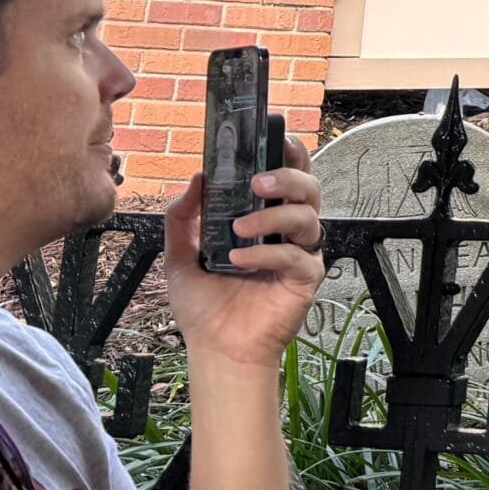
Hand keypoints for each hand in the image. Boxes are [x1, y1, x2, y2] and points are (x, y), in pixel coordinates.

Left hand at [164, 138, 324, 371]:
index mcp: (264, 217)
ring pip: (307, 215)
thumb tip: (196, 177)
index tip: (274, 140)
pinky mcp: (306, 278)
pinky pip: (297, 255)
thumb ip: (182, 216)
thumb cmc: (205, 305)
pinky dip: (267, 253)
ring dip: (273, 215)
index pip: (287, 175)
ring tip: (240, 229)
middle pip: (308, 187)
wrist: (215, 349)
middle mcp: (287, 230)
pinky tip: (240, 261)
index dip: (288, 154)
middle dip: (287, 176)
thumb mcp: (179, 256)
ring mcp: (299, 253)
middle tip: (258, 182)